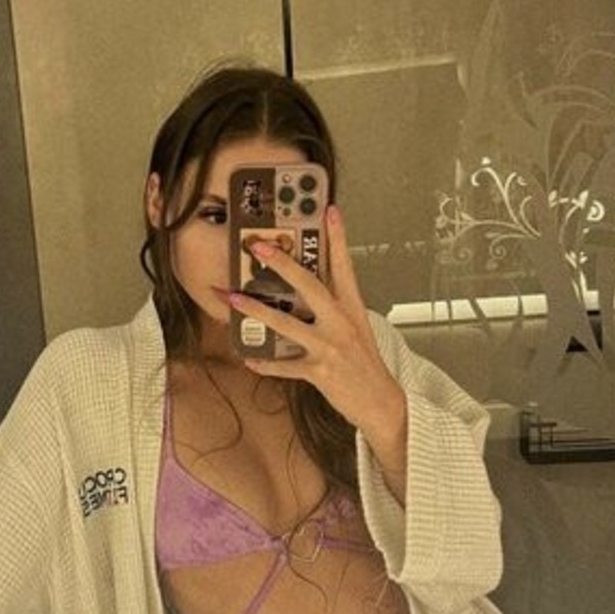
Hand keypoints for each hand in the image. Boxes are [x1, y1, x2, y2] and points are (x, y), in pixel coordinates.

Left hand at [230, 205, 408, 500]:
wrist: (382, 403)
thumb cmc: (364, 364)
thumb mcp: (355, 330)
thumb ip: (333, 310)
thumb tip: (302, 293)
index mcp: (353, 309)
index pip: (344, 267)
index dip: (337, 238)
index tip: (329, 210)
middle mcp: (342, 323)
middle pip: (310, 286)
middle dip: (281, 264)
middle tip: (257, 246)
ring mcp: (331, 347)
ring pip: (288, 324)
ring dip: (257, 310)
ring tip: (232, 297)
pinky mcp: (320, 373)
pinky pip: (285, 366)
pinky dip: (265, 363)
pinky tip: (249, 358)